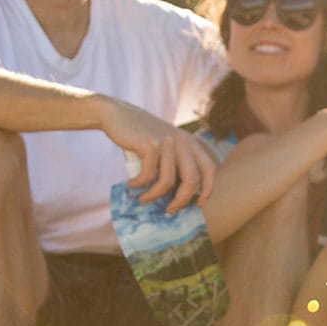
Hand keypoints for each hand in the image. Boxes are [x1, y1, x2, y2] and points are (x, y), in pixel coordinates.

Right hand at [103, 98, 216, 214]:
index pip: (209, 168)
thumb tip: (179, 197)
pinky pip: (149, 175)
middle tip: (170, 210)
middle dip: (182, 200)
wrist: (117, 114)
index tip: (198, 204)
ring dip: (154, 196)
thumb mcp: (165, 145)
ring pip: (168, 181)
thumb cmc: (141, 136)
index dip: (208, 189)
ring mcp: (167, 142)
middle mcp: (182, 141)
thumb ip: (175, 162)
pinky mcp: (150, 144)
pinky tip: (131, 185)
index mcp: (190, 142)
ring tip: (142, 199)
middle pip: (192, 179)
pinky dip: (139, 184)